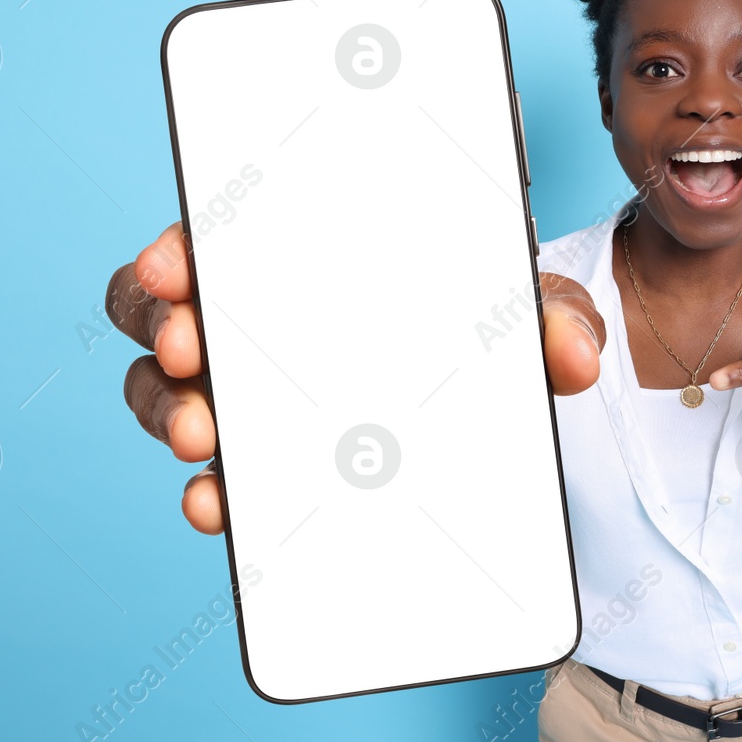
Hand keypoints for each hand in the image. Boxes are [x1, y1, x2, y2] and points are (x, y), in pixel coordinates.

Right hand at [108, 223, 606, 534]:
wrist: (502, 400)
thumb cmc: (488, 323)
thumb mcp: (528, 308)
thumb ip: (556, 318)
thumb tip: (577, 357)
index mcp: (307, 254)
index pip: (217, 235)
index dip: (180, 243)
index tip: (176, 263)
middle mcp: (260, 317)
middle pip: (168, 309)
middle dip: (164, 324)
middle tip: (194, 348)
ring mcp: (253, 393)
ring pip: (167, 390)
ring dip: (168, 408)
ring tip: (201, 433)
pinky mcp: (263, 464)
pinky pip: (212, 473)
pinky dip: (206, 490)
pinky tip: (216, 506)